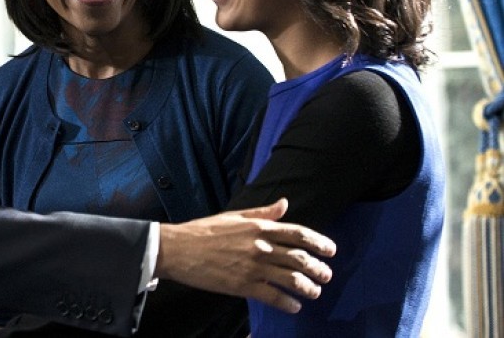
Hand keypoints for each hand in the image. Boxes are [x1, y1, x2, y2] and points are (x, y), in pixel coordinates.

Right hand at [154, 197, 334, 313]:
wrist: (179, 249)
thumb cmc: (205, 230)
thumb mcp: (235, 216)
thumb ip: (262, 212)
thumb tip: (284, 204)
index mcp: (259, 227)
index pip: (298, 233)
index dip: (319, 242)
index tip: (331, 251)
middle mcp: (261, 246)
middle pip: (300, 258)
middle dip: (318, 268)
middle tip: (326, 275)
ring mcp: (253, 267)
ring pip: (292, 279)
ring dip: (308, 287)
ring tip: (315, 292)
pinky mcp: (243, 285)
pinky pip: (274, 296)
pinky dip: (288, 303)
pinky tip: (295, 306)